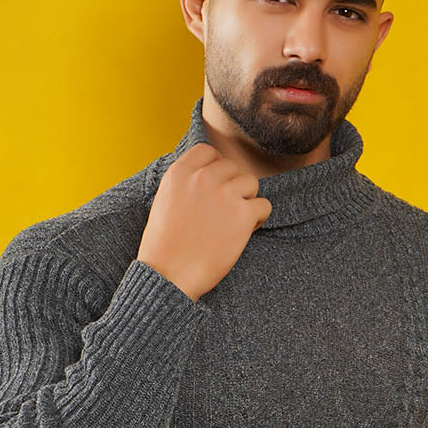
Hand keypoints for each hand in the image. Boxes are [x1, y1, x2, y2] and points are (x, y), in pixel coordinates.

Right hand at [137, 142, 270, 301]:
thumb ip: (185, 183)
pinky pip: (264, 205)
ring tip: (232, 222)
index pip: (209, 152)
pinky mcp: (243, 215)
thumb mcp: (164, 201)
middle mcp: (203, 178)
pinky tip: (243, 232)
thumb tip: (207, 173)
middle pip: (233, 168)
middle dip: (232, 188)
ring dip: (246, 201)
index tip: (213, 188)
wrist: (169, 276)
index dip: (215, 169)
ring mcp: (225, 194)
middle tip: (222, 213)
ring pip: (252, 183)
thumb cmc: (164, 246)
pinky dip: (258, 219)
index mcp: (180, 172)